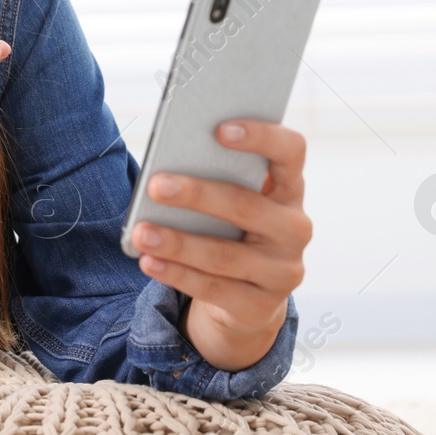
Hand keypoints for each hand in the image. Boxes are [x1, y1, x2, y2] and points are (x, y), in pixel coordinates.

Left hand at [129, 119, 311, 371]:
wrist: (249, 297)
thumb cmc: (230, 229)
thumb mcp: (229, 203)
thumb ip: (213, 179)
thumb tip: (166, 169)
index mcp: (289, 189)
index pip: (290, 151)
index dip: (261, 136)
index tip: (219, 128)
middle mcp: (294, 228)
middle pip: (246, 206)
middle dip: (198, 194)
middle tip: (156, 185)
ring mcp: (283, 271)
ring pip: (225, 254)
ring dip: (178, 243)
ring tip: (141, 232)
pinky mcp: (261, 306)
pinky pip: (214, 290)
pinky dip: (177, 274)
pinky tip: (149, 261)